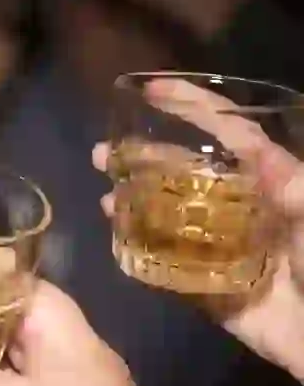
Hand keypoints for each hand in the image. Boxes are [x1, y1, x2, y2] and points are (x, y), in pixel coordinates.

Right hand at [95, 78, 303, 381]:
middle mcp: (243, 211)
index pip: (228, 134)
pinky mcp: (213, 294)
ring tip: (105, 199)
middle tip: (101, 154)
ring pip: (171, 221)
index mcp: (272, 184)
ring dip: (136, 207)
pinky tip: (119, 244)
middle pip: (186, 176)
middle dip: (144, 160)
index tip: (150, 92)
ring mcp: (224, 252)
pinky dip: (143, 259)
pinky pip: (170, 273)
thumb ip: (294, 186)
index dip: (192, 108)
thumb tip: (253, 151)